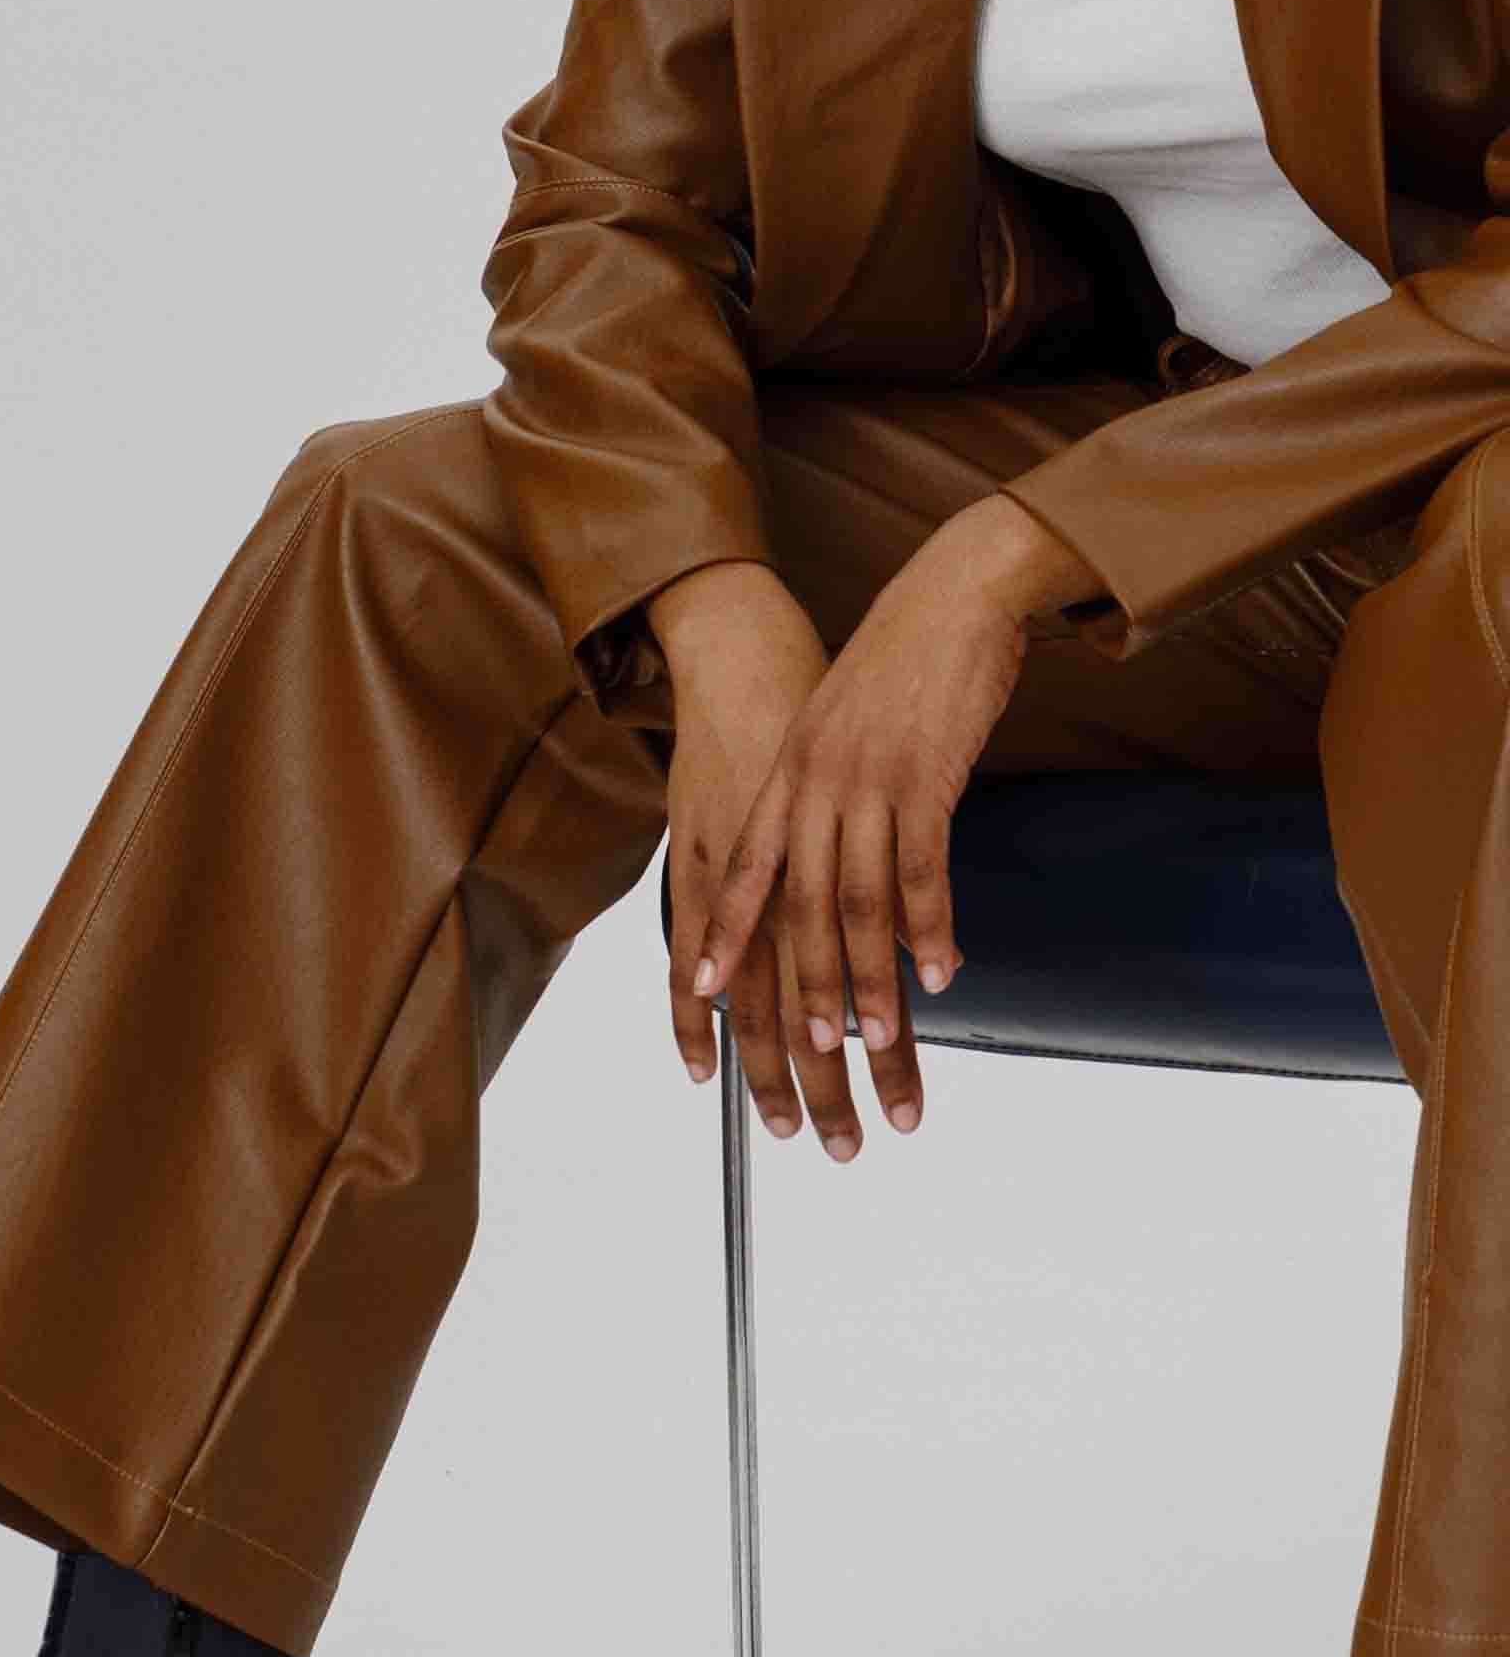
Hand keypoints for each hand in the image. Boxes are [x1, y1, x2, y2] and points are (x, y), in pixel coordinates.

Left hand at [686, 493, 1087, 1155]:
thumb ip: (820, 796)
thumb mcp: (833, 729)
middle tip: (814, 1063)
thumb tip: (824, 864)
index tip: (706, 1011)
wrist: (951, 593)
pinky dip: (930, 928)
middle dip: (805, 999)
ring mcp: (864, 781)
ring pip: (856, 904)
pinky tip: (942, 974)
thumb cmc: (896, 667)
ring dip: (868, 985)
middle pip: (796, 914)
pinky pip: (922, 869)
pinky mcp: (924, 774)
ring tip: (877, 1043)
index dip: (723, 946)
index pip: (741, 878)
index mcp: (782, 777)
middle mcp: (811, 784)